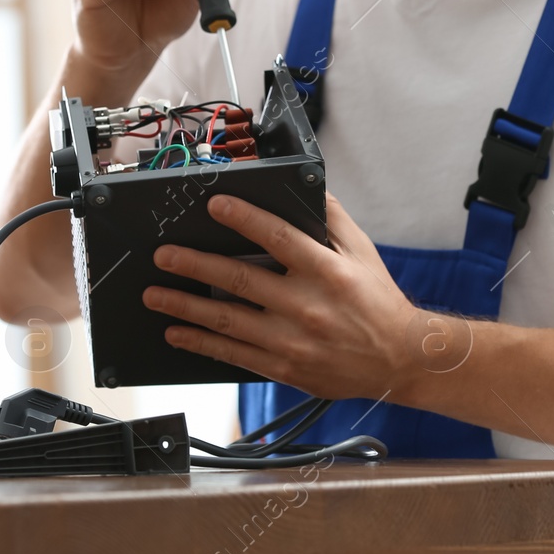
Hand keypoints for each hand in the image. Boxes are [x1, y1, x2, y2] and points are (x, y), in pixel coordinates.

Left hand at [143, 190, 418, 401]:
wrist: (399, 358)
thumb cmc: (377, 300)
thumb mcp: (361, 251)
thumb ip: (330, 217)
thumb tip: (303, 186)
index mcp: (327, 271)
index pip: (279, 238)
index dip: (244, 218)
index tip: (214, 204)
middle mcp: (307, 306)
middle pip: (240, 281)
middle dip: (195, 265)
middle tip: (163, 256)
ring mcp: (292, 341)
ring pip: (227, 322)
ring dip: (186, 307)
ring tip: (155, 295)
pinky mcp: (284, 367)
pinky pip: (234, 354)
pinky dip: (201, 343)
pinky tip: (177, 332)